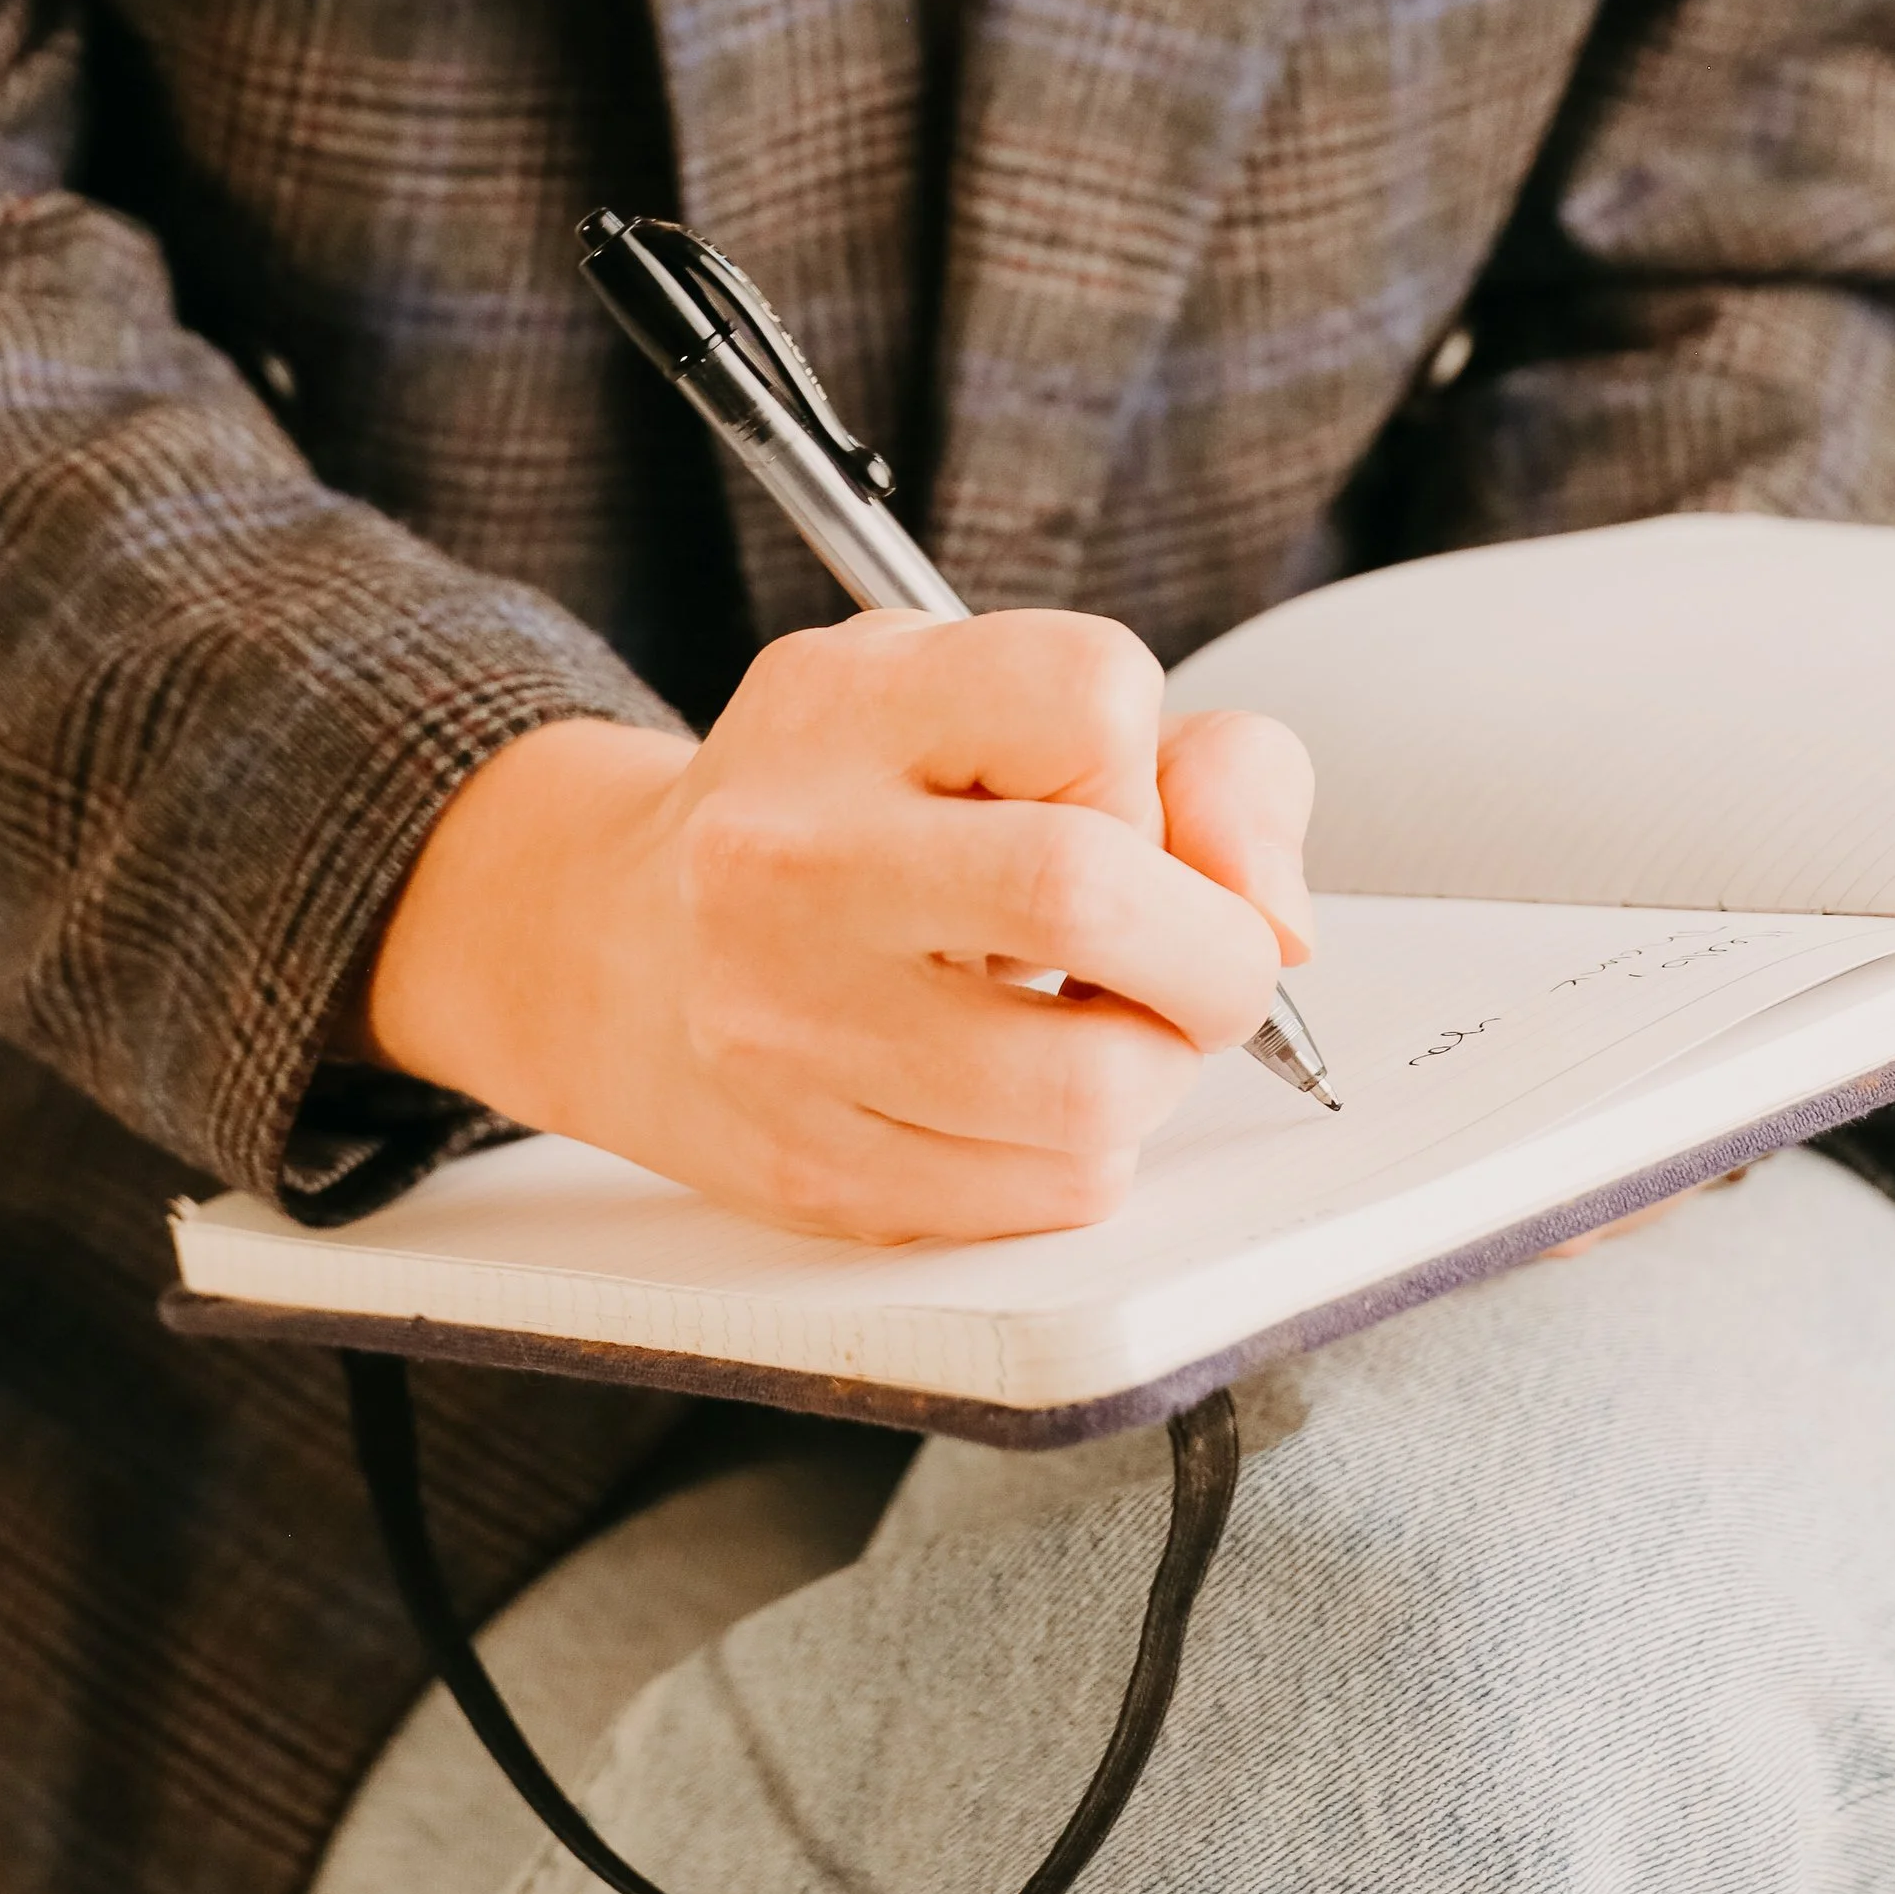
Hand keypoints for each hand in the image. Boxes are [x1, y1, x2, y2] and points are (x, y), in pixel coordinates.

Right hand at [364, 612, 1315, 1244]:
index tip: (1116, 803)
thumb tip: (1279, 915)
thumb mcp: (990, 705)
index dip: (1156, 767)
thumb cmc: (846, 809)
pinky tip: (1020, 1091)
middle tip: (1194, 957)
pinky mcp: (806, 1163)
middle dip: (1212, 949)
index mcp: (850, 702)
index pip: (1092, 697)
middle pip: (1091, 894)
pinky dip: (1083, 1151)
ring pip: (1090, 1089)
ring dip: (1154, 1066)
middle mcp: (792, 852)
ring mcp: (784, 1022)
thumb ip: (1198, 766)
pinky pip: (1042, 1196)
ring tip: (1101, 1024)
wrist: (615, 944)